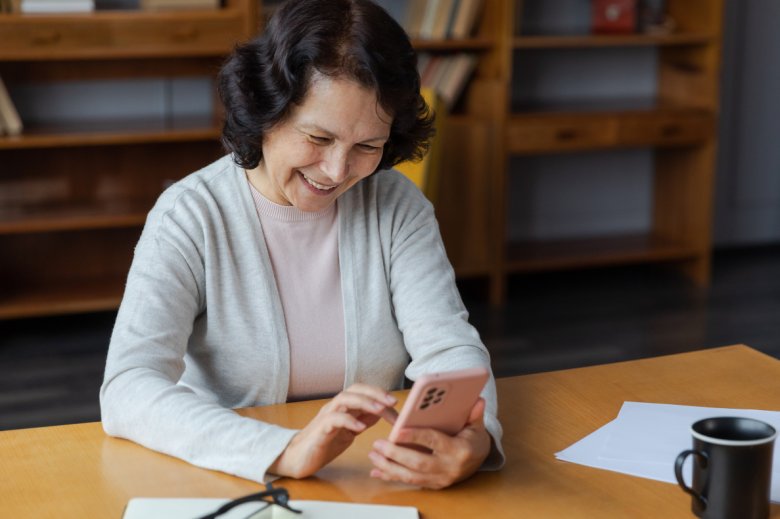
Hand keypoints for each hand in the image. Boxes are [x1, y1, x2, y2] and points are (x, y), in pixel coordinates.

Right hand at [269, 384, 397, 478]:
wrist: (297, 459)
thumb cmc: (323, 444)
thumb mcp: (349, 432)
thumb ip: (363, 420)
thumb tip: (382, 412)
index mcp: (343, 407)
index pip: (363, 392)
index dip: (380, 394)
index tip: (396, 404)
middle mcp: (334, 407)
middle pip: (355, 389)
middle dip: (375, 393)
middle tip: (392, 402)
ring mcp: (326, 416)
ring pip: (344, 399)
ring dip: (365, 402)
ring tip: (380, 409)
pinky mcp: (320, 430)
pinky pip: (333, 419)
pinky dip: (348, 420)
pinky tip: (361, 427)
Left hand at [368, 398, 490, 488]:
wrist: (480, 459)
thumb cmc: (474, 438)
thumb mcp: (476, 424)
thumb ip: (474, 413)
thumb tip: (477, 399)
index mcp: (459, 450)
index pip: (434, 442)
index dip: (415, 436)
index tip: (396, 431)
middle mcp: (450, 468)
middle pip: (419, 463)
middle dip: (396, 455)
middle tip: (378, 444)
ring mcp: (441, 479)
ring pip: (412, 476)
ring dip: (390, 467)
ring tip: (374, 455)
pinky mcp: (434, 485)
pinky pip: (411, 482)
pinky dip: (393, 477)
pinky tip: (377, 471)